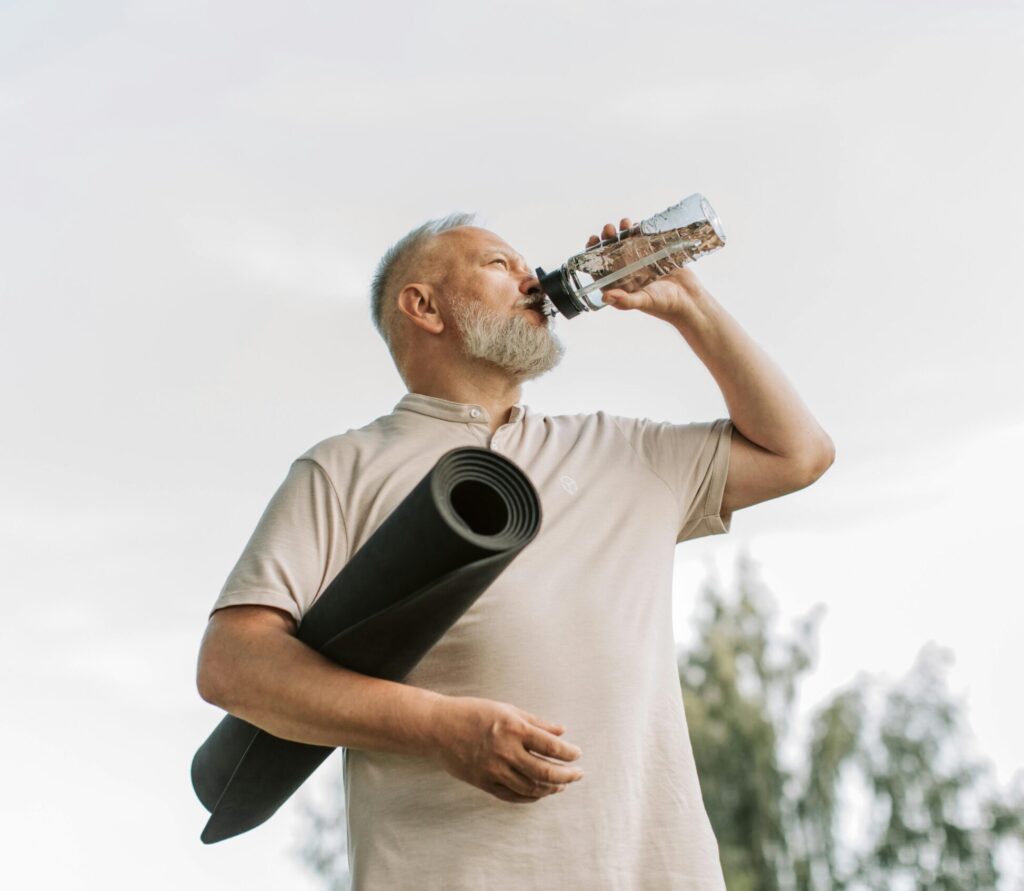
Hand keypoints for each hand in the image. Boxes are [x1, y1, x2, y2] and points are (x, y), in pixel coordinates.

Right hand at [429, 696, 584, 803]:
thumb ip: (536, 722)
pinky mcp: (483, 782)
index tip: (578, 755)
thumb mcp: (507, 709)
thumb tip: (561, 731)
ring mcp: (494, 770)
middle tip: (577, 774)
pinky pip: (511, 796)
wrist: (439, 727)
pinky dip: (529, 797)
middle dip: (566, 776)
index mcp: (515, 729)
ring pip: (530, 788)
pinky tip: (538, 793)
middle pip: (545, 772)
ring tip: (560, 785)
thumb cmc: (474, 712)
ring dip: (549, 789)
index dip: (569, 754)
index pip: (551, 747)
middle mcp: (507, 751)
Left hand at [586, 218, 711, 323]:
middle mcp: (628, 273)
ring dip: (622, 232)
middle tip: (609, 229)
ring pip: (627, 244)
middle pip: (612, 253)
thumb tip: (605, 297)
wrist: (690, 299)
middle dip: (608, 239)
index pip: (601, 268)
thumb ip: (625, 301)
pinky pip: (644, 240)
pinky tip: (637, 225)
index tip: (592, 240)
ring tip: (624, 222)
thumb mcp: (644, 302)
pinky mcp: (655, 254)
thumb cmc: (665, 305)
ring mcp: (641, 262)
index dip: (593, 255)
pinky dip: (639, 231)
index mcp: (620, 285)